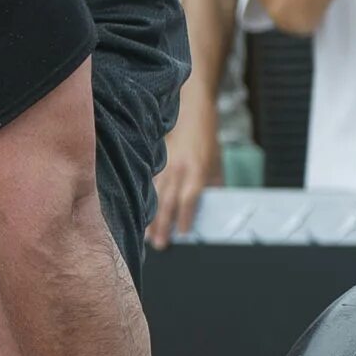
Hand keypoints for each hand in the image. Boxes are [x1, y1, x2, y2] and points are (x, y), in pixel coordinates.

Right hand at [146, 112, 217, 250]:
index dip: (185, 217)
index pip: (189, 199)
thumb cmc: (206, 139)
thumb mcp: (217, 164)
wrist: (193, 111)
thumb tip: (215, 209)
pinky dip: (143, 200)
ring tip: (145, 235)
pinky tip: (137, 213)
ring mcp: (164, 165)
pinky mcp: (154, 161)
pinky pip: (148, 185)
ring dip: (150, 217)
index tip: (182, 234)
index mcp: (196, 170)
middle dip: (163, 225)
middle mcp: (178, 169)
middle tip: (159, 244)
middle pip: (168, 202)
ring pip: (154, 196)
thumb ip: (215, 187)